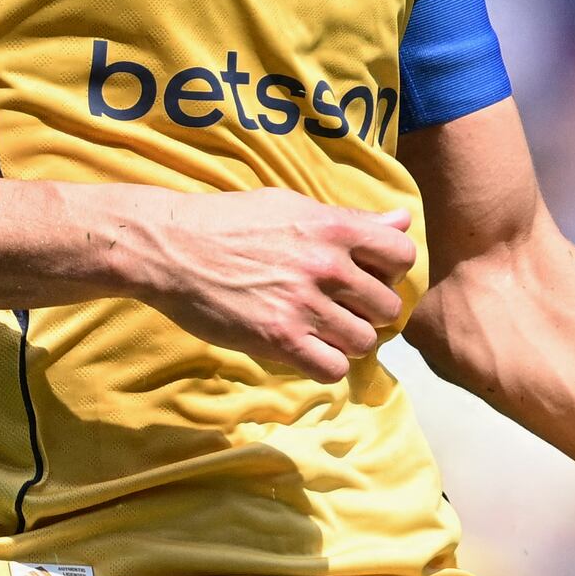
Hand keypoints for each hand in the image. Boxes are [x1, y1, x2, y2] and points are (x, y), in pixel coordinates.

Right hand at [118, 185, 415, 383]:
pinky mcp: (280, 339)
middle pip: (387, 306)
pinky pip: (332, 369)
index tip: (368, 275)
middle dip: (369, 311)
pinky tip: (307, 350)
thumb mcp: (293, 206)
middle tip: (343, 310)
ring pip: (364, 341)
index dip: (391, 270)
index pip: (402, 255)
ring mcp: (304, 305)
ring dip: (347, 341)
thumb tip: (403, 220)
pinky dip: (325, 365)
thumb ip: (350, 219)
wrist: (172, 248)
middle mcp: (327, 266)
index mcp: (334, 228)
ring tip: (323, 332)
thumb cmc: (229, 222)